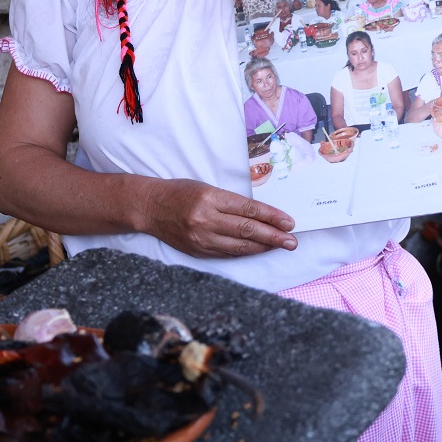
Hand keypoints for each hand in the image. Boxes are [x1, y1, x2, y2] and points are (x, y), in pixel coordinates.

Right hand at [141, 179, 296, 257]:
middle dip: (273, 236)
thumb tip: (261, 214)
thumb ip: (231, 202)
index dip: (271, 216)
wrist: (149, 208)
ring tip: (281, 245)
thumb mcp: (207, 187)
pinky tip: (259, 249)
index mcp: (210, 198)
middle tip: (292, 241)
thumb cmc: (180, 192)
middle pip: (247, 229)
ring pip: (239, 245)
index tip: (289, 222)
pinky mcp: (197, 251)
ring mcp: (201, 238)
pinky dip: (246, 252)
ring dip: (263, 247)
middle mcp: (205, 219)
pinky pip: (227, 253)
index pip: (248, 209)